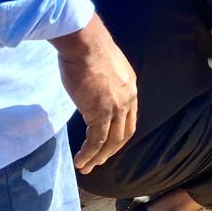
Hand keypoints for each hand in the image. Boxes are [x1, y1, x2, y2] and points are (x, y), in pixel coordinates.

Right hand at [52, 15, 137, 174]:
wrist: (84, 43)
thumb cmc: (88, 50)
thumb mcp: (104, 69)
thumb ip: (104, 84)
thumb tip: (94, 90)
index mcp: (130, 88)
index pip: (129, 118)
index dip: (119, 134)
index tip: (107, 145)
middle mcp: (128, 99)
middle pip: (123, 133)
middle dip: (110, 151)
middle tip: (98, 162)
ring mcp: (116, 106)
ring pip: (111, 141)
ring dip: (98, 157)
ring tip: (86, 167)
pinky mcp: (100, 112)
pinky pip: (96, 141)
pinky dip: (89, 154)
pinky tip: (81, 161)